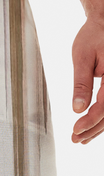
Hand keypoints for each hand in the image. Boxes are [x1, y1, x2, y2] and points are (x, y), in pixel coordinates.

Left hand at [71, 15, 103, 143]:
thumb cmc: (94, 35)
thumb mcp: (82, 57)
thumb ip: (81, 84)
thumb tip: (77, 109)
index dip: (90, 121)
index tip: (74, 130)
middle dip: (93, 129)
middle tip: (74, 140)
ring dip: (99, 127)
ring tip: (81, 139)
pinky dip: (103, 117)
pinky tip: (91, 127)